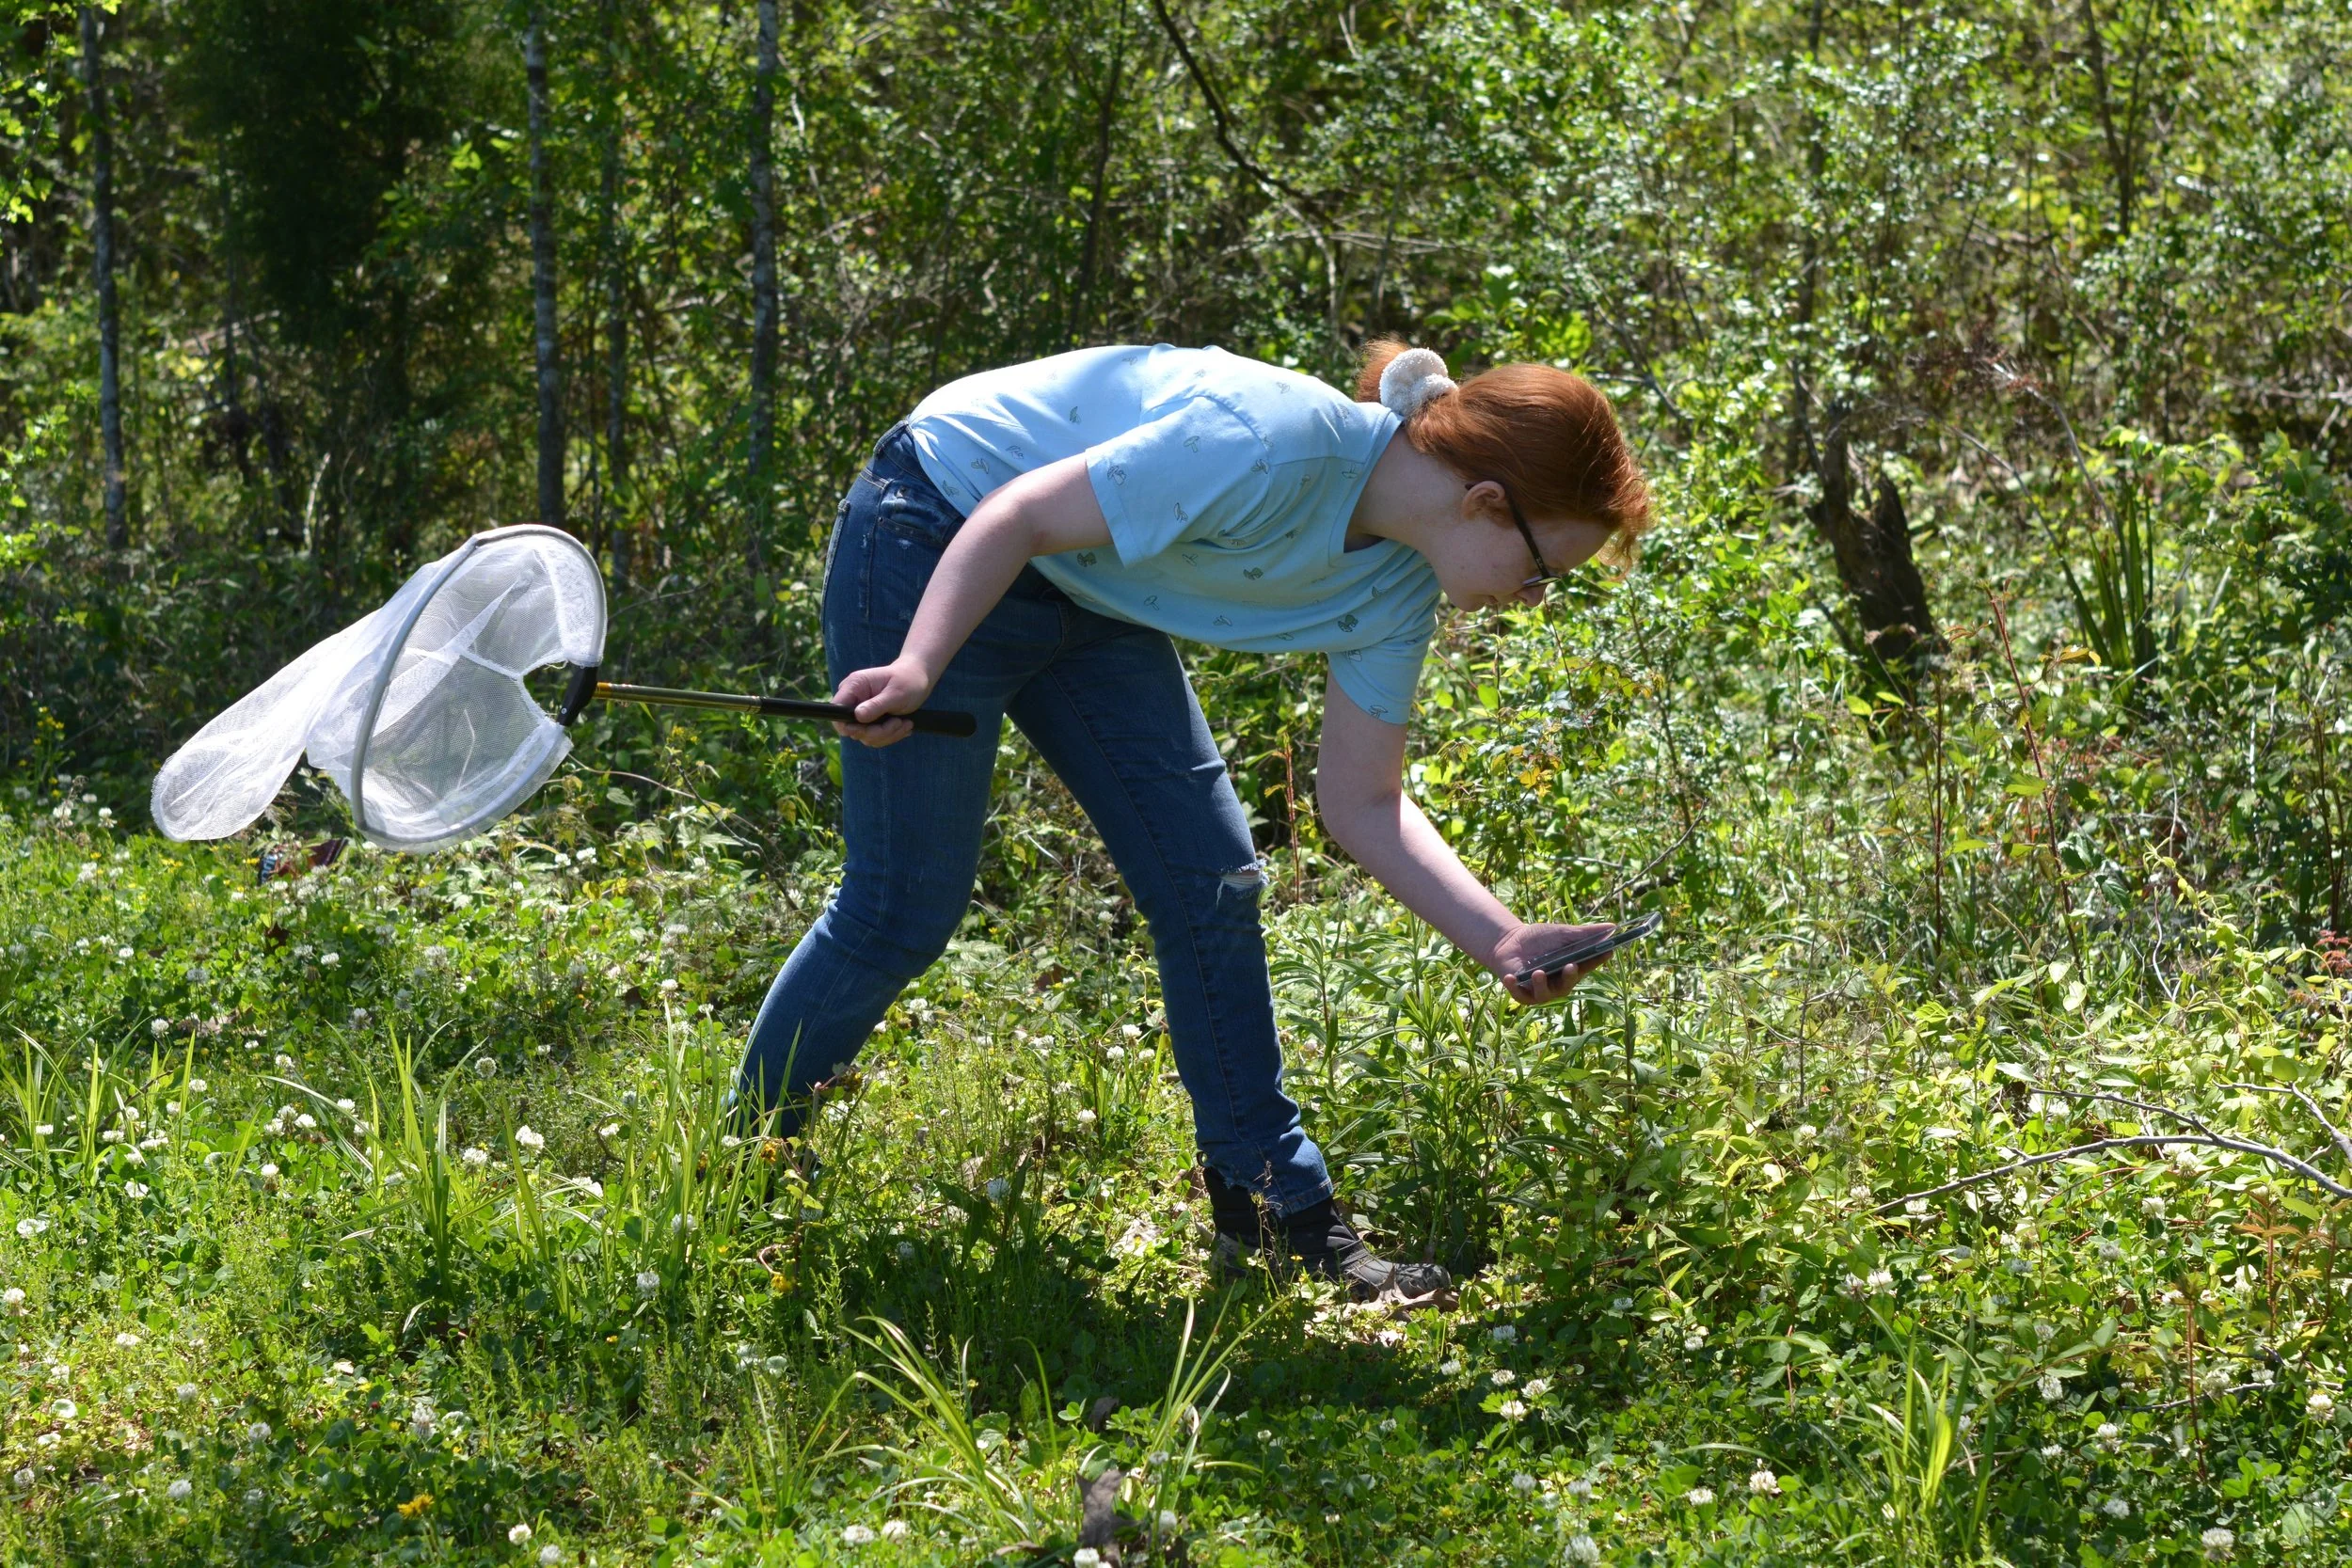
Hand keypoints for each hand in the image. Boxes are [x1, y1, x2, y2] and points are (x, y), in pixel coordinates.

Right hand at [830, 658, 933, 747]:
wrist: (918, 679)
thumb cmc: (908, 681)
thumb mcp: (895, 694)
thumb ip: (876, 705)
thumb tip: (858, 716)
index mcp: (854, 686)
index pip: (836, 710)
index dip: (848, 725)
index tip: (871, 729)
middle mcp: (853, 699)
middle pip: (852, 729)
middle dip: (877, 732)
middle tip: (898, 723)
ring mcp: (860, 711)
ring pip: (865, 736)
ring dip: (887, 734)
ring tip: (905, 723)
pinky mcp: (869, 721)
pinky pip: (874, 737)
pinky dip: (890, 735)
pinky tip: (903, 725)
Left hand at [1491, 922, 1614, 1005]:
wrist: (1510, 941)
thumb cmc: (1540, 938)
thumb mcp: (1562, 933)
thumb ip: (1584, 933)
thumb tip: (1612, 926)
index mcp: (1572, 968)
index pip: (1588, 965)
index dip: (1597, 960)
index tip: (1607, 951)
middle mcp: (1559, 983)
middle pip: (1568, 984)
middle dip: (1570, 977)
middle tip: (1570, 966)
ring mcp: (1541, 990)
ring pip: (1545, 993)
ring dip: (1542, 984)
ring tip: (1538, 972)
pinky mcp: (1522, 993)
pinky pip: (1520, 995)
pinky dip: (1515, 988)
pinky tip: (1510, 977)